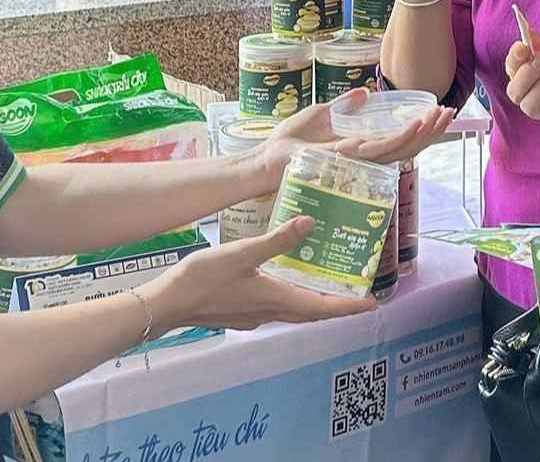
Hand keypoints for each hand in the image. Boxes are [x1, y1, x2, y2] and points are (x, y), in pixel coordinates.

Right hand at [150, 217, 374, 330]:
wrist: (166, 304)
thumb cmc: (202, 279)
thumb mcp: (241, 252)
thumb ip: (276, 239)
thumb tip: (310, 223)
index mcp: (276, 299)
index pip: (323, 307)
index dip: (349, 306)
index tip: (373, 304)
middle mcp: (270, 312)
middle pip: (313, 312)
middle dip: (338, 305)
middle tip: (359, 294)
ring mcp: (255, 316)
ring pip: (295, 311)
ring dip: (316, 302)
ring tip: (330, 285)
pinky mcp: (242, 312)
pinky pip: (278, 307)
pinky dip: (293, 298)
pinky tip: (287, 282)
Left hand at [258, 88, 455, 183]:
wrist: (266, 158)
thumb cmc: (288, 142)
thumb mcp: (320, 114)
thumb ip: (344, 106)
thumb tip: (364, 93)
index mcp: (360, 146)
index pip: (398, 139)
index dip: (421, 128)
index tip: (439, 111)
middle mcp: (364, 156)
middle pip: (407, 145)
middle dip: (432, 131)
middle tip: (452, 113)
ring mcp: (359, 158)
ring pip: (402, 147)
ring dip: (425, 132)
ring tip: (443, 116)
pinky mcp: (349, 156)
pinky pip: (382, 147)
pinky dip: (404, 137)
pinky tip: (419, 124)